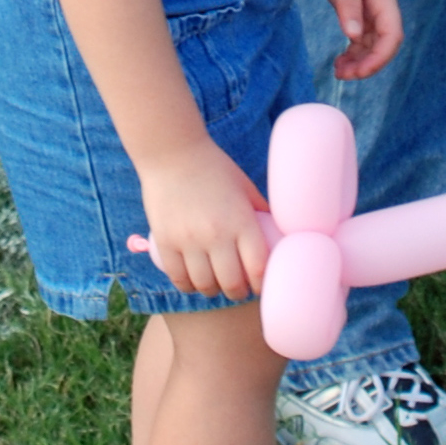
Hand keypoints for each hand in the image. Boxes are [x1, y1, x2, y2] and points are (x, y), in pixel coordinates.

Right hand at [138, 137, 270, 300]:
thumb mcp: (245, 185)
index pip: (258, 268)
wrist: (173, 152)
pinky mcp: (166, 242)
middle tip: (239, 289)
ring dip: (213, 290)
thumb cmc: (214, 167)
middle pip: (231, 284)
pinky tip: (194, 280)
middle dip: (238, 292)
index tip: (260, 285)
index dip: (261, 284)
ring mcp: (189, 240)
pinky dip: (188, 285)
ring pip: (204, 285)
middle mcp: (216, 234)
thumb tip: (279, 232)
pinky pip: (179, 279)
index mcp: (241, 220)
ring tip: (216, 285)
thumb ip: (260, 210)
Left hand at [297, 0, 402, 79]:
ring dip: (359, 60)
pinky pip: (359, 36)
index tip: (358, 72)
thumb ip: (348, 7)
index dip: (379, 58)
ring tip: (338, 71)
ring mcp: (367, 6)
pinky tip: (339, 59)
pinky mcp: (353, 5)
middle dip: (367, 63)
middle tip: (343, 76)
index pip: (392, 36)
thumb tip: (354, 37)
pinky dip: (352, 50)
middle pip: (382, 43)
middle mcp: (379, 4)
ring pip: (370, 42)